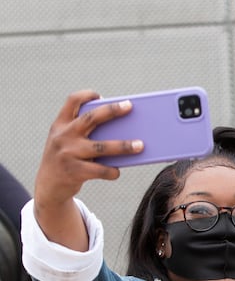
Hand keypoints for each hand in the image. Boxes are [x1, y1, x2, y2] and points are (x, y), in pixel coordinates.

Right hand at [33, 91, 140, 248]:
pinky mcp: (74, 172)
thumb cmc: (67, 158)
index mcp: (60, 124)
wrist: (48, 186)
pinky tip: (117, 172)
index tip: (101, 95)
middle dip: (112, 111)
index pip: (72, 101)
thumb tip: (121, 129)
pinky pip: (99, 170)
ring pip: (101, 147)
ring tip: (140, 145)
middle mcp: (63, 136)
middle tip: (129, 106)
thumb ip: (85, 132)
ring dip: (123, 146)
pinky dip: (111, 171)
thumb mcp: (67, 141)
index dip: (87, 95)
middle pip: (91, 118)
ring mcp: (68, 154)